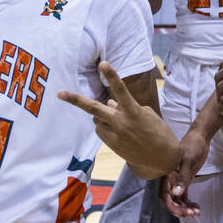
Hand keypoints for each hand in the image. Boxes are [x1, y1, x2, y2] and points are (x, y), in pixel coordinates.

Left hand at [58, 62, 180, 177]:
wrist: (162, 159)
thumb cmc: (158, 132)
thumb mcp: (146, 115)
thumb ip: (125, 107)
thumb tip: (109, 103)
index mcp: (134, 112)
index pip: (120, 90)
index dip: (112, 75)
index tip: (103, 63)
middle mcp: (121, 123)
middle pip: (94, 108)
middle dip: (75, 100)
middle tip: (60, 93)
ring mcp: (115, 135)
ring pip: (97, 119)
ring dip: (103, 115)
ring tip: (120, 121)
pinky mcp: (112, 145)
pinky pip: (101, 130)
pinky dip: (105, 126)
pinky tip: (119, 131)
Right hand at [160, 130, 209, 217]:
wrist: (200, 137)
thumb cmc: (192, 146)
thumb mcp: (188, 161)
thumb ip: (182, 178)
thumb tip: (176, 194)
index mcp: (166, 174)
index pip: (165, 195)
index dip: (171, 206)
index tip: (181, 212)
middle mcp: (170, 179)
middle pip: (171, 200)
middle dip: (180, 209)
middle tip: (193, 213)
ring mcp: (177, 180)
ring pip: (178, 199)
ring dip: (186, 207)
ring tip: (197, 211)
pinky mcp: (184, 180)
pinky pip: (184, 195)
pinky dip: (189, 202)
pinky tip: (196, 206)